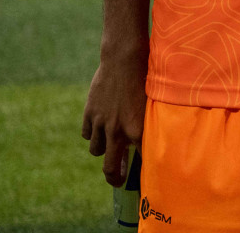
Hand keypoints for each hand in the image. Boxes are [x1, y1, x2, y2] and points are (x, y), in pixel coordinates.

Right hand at [82, 47, 146, 186]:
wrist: (124, 59)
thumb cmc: (146, 79)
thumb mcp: (154, 104)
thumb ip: (148, 124)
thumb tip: (149, 139)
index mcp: (138, 130)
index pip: (141, 160)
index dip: (144, 169)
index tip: (146, 175)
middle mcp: (118, 131)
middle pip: (111, 168)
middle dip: (115, 178)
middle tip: (119, 181)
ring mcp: (101, 123)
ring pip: (96, 150)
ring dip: (103, 149)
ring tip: (110, 144)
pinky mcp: (89, 113)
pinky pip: (86, 134)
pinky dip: (91, 133)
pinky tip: (99, 126)